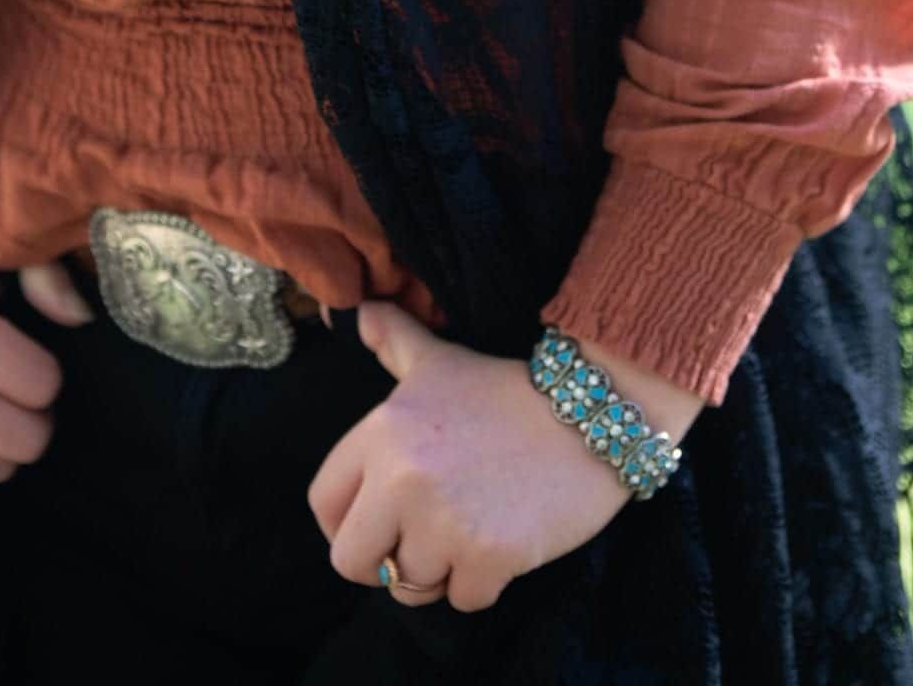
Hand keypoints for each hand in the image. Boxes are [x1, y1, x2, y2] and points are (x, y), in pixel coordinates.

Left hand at [306, 302, 640, 614]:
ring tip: (466, 530)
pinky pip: (463, 600)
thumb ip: (393, 341)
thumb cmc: (507, 390)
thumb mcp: (440, 361)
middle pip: (352, 562)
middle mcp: (403, 479)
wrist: (589, 413)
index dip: (344, 521)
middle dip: (385, 559)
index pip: (324, 503)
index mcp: (381, 433)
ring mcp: (445, 522)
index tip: (373, 524)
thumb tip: (358, 312)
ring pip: (409, 588)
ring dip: (436, 571)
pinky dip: (481, 583)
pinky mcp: (490, 557)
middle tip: (420, 538)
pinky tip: (501, 542)